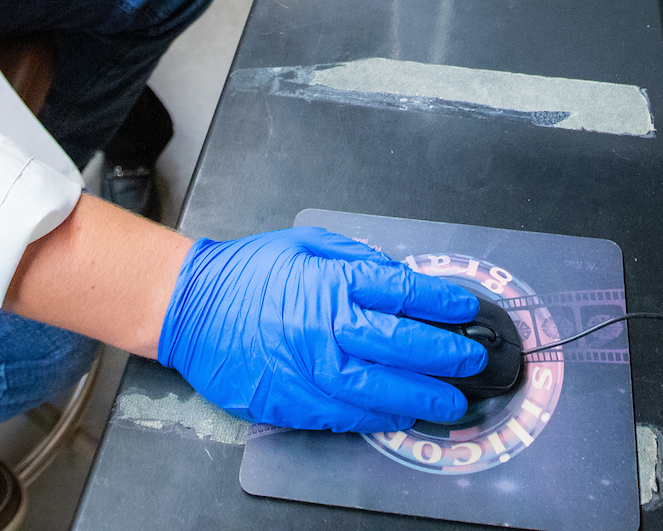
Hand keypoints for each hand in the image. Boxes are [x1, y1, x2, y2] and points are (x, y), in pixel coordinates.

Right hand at [157, 227, 485, 431]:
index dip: (440, 303)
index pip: (402, 292)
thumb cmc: (246, 274)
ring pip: (377, 389)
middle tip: (472, 361)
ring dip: (419, 397)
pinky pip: (343, 415)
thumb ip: (355, 259)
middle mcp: (325, 326)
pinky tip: (400, 417)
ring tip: (449, 402)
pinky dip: (376, 417)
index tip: (465, 310)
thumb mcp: (305, 244)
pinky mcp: (291, 400)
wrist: (190, 309)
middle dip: (444, 355)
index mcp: (331, 282)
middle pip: (400, 344)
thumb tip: (399, 277)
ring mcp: (309, 369)